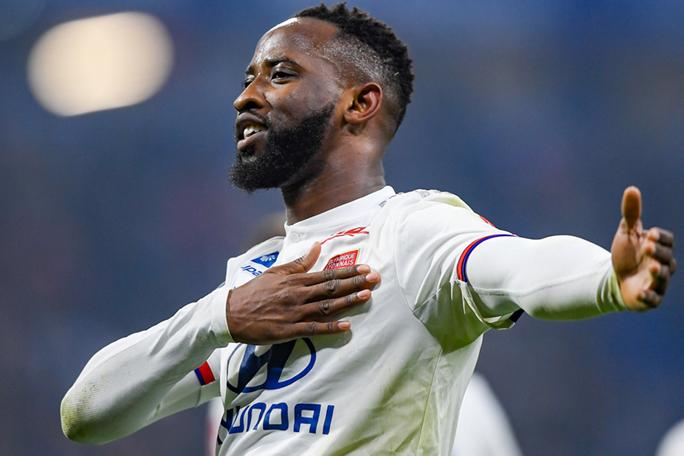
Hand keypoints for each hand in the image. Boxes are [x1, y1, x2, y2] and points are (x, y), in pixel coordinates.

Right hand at [226, 242, 379, 343]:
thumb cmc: (254, 291)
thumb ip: (299, 262)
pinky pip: (313, 328)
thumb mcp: (276, 272)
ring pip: (326, 306)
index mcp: (295, 280)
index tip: (366, 268)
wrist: (231, 313)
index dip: (348, 271)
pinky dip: (331, 327)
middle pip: (331, 288)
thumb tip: (316, 247)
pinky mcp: (289, 330)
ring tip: (366, 296)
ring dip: (347, 301)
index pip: (327, 274)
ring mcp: (294, 312)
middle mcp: (298, 294)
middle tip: (375, 279)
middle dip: (355, 283)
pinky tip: (346, 326)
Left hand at [611, 186, 675, 309]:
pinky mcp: (649, 299)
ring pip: (662, 279)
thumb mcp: (626, 233)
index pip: (667, 241)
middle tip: (647, 247)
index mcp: (658, 248)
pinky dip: (648, 297)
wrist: (615, 280)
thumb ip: (631, 214)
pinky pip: (653, 300)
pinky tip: (640, 293)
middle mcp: (662, 266)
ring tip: (651, 268)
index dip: (660, 237)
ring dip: (658, 274)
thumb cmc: (626, 255)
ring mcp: (657, 283)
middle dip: (658, 253)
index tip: (649, 233)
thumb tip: (632, 189)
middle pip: (666, 259)